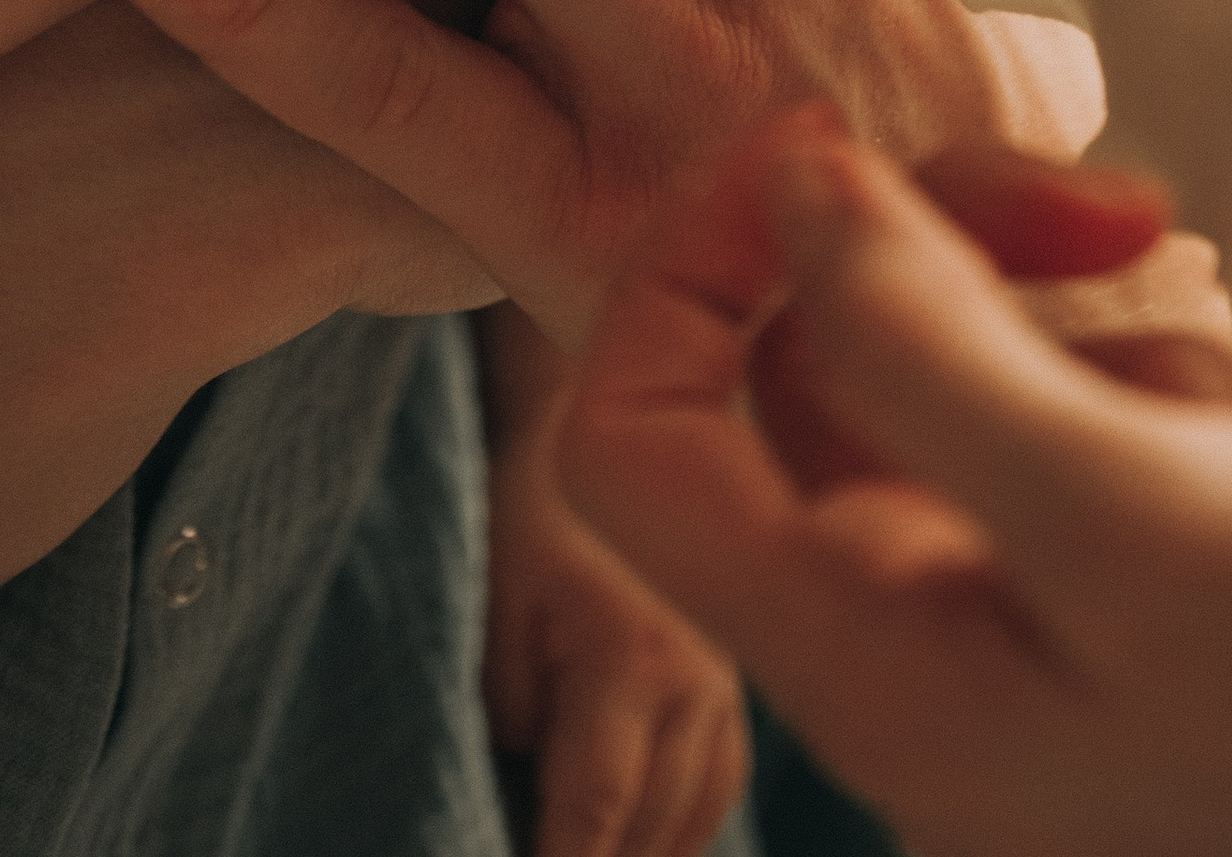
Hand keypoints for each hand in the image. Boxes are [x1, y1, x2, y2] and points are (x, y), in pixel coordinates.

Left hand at [481, 300, 748, 856]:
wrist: (605, 418)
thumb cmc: (529, 513)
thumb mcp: (494, 605)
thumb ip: (509, 711)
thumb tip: (525, 794)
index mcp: (630, 663)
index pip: (595, 815)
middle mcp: (697, 686)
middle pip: (650, 836)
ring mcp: (728, 687)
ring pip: (694, 823)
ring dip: (640, 854)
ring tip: (586, 850)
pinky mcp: (737, 685)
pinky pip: (717, 790)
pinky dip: (678, 829)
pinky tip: (638, 840)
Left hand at [563, 113, 1231, 856]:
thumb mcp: (1136, 505)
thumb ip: (923, 340)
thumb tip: (785, 182)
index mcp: (868, 657)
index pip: (635, 440)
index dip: (691, 272)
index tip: (834, 161)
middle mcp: (918, 651)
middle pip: (802, 374)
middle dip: (928, 244)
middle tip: (1098, 200)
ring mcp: (1030, 631)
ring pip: (946, 379)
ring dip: (1056, 307)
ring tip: (1203, 332)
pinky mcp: (1139, 600)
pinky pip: (1074, 431)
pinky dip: (1146, 380)